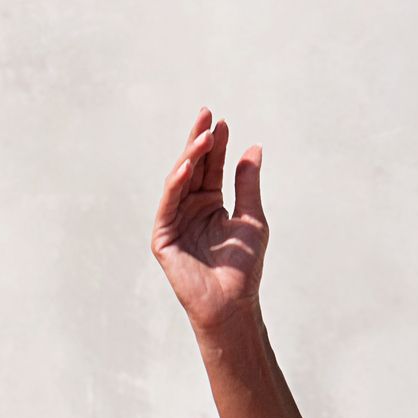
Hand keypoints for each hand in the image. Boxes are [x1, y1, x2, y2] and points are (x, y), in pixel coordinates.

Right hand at [152, 107, 267, 325]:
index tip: (224, 122)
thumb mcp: (252, 219)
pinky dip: (176, 182)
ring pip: (179, 180)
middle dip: (199, 141)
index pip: (211, 167)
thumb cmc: (244, 267)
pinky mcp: (163, 235)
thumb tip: (254, 147)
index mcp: (211, 204)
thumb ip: (248, 184)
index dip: (216, 145)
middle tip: (207, 114)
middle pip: (193, 167)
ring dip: (190, 156)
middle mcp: (190, 208)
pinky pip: (168, 203)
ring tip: (203, 135)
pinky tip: (187, 165)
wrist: (232, 303)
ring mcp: (175, 220)